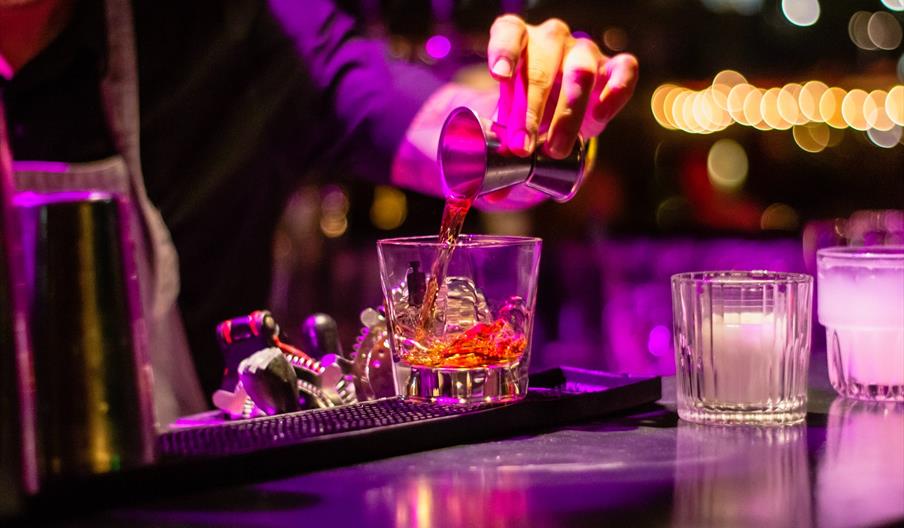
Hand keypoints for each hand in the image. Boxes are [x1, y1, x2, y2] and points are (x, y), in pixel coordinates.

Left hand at [487, 15, 637, 158]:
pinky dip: (615, 92)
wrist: (559, 112)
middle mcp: (551, 39)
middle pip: (541, 66)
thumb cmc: (527, 111)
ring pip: (581, 71)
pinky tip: (600, 116)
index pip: (509, 33)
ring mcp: (584, 51)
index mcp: (518, 40)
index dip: (504, 52)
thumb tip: (493, 194)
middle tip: (522, 147)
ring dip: (568, 113)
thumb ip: (501, 152)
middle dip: (530, 110)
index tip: (500, 76)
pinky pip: (624, 69)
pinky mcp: (614, 66)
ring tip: (555, 149)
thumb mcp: (509, 125)